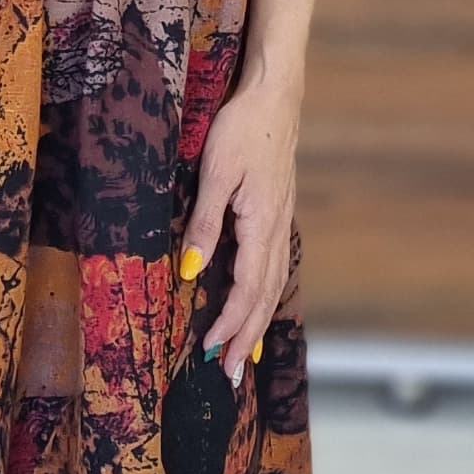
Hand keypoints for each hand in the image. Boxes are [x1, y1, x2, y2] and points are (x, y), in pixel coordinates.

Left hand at [182, 58, 301, 383]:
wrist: (276, 95)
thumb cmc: (241, 128)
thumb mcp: (216, 172)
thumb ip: (205, 223)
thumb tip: (193, 273)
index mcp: (261, 224)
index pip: (247, 288)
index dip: (229, 323)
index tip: (211, 352)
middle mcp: (276, 230)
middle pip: (265, 297)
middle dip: (246, 338)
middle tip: (231, 378)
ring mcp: (280, 222)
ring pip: (273, 285)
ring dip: (257, 323)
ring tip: (244, 356)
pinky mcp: (276, 213)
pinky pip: (273, 267)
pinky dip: (265, 296)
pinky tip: (257, 304)